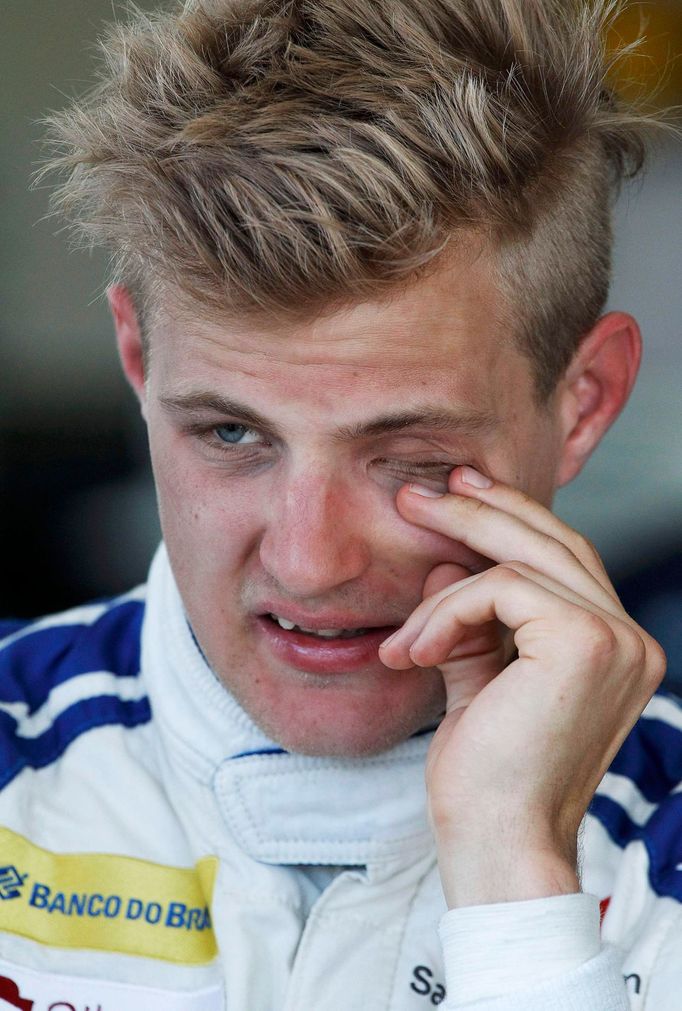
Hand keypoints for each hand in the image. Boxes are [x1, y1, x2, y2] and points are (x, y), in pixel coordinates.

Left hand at [379, 466, 665, 907]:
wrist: (497, 845)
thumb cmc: (487, 780)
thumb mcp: (477, 682)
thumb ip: (468, 623)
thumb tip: (441, 563)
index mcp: (614, 647)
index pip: (562, 559)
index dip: (509, 518)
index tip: (457, 492)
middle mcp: (628, 637)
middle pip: (549, 541)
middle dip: (476, 510)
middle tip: (416, 495)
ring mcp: (615, 637)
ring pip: (520, 559)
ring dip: (444, 583)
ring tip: (401, 631)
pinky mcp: (584, 641)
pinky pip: (498, 589)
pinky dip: (445, 612)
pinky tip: (415, 652)